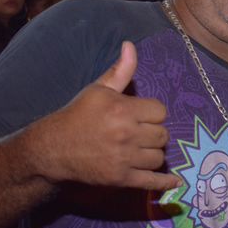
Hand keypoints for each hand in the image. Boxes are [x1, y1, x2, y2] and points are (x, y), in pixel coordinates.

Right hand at [39, 41, 181, 190]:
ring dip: (153, 154)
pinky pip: (151, 182)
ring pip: (159, 157)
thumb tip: (130, 45)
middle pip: (162, 135)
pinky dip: (165, 182)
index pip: (160, 111)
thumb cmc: (77, 115)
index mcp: (122, 109)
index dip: (152, 113)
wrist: (52, 148)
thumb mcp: (98, 89)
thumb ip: (120, 70)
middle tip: (139, 133)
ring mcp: (123, 158)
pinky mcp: (120, 178)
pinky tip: (175, 182)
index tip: (140, 116)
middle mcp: (125, 133)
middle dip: (154, 133)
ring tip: (140, 149)